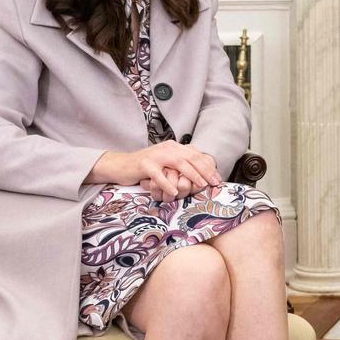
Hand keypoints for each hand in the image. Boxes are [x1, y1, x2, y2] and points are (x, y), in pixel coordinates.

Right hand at [89, 140, 220, 197]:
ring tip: (200, 186)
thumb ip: (182, 164)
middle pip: (191, 158)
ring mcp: (156, 155)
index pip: (196, 155)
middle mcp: (167, 148)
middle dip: (205, 171)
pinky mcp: (145, 164)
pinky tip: (174, 192)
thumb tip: (203, 175)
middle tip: (214, 182)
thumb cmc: (147, 168)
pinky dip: (168, 184)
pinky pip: (159, 175)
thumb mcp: (167, 163)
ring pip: (179, 164)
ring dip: (192, 175)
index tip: (218, 178)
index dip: (209, 166)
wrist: (121, 165)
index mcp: (174, 147)